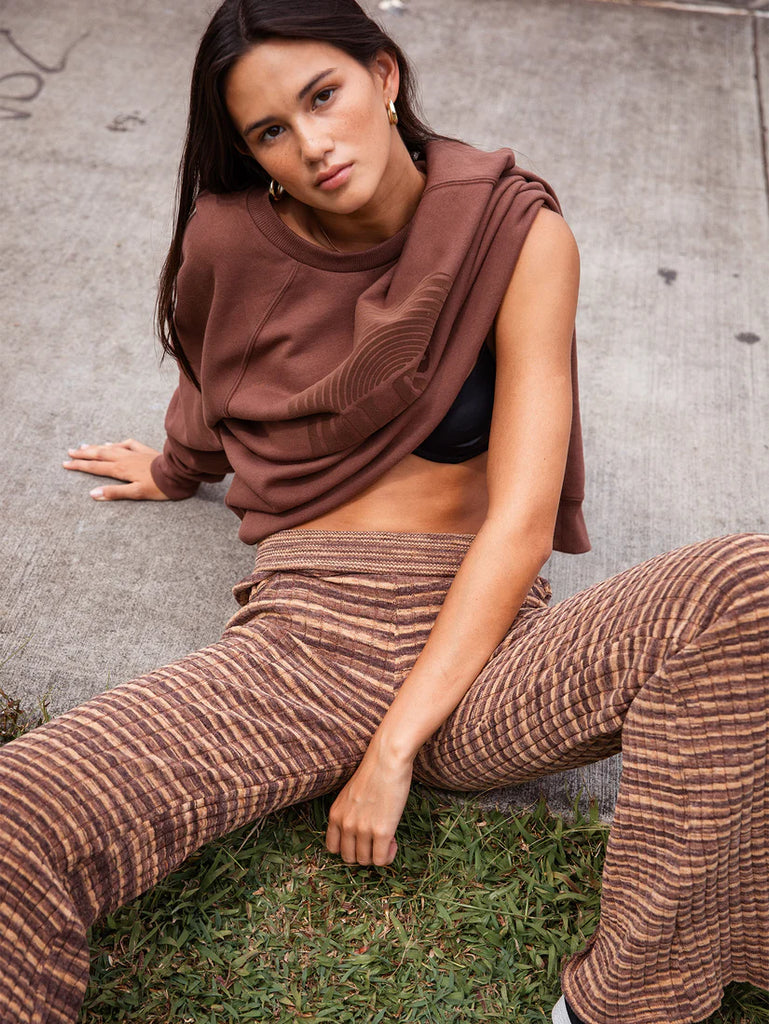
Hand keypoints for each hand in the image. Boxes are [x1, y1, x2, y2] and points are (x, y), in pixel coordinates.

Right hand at [62, 439, 168, 500]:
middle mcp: (124, 459)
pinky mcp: (144, 450)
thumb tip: (93, 494)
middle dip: (83, 454)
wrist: (179, 473)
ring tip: (83, 446)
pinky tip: (112, 444)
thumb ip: (115, 493)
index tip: (65, 464)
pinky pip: (127, 444)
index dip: (79, 466)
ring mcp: (135, 453)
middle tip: (69, 452)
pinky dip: (117, 444)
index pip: (95, 467)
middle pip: (99, 455)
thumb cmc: (159, 486)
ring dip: (96, 447)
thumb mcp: (136, 493)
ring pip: (110, 448)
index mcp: (120, 470)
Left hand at [326, 736, 412, 866]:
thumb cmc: (373, 773)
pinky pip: (380, 860)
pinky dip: (387, 856)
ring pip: (365, 861)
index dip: (348, 848)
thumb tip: (359, 834)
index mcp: (335, 814)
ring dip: (377, 855)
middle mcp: (345, 824)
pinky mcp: (381, 832)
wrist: (388, 760)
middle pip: (349, 858)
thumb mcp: (350, 794)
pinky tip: (393, 842)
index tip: (361, 841)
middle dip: (363, 853)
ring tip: (387, 839)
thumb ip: (349, 814)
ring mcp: (362, 829)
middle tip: (376, 840)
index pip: (332, 848)